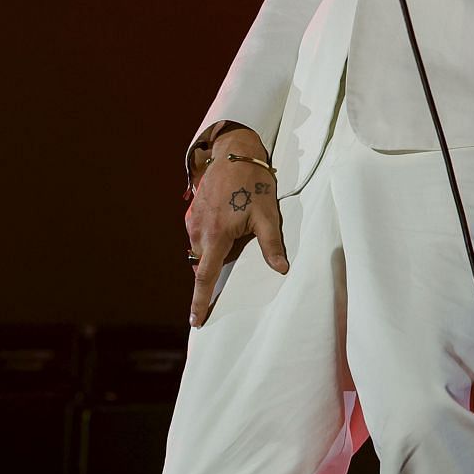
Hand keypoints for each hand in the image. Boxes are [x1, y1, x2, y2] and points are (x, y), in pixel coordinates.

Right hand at [185, 127, 288, 326]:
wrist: (234, 153)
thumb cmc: (252, 183)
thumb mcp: (267, 215)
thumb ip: (272, 245)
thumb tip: (281, 269)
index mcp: (217, 235)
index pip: (205, 276)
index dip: (200, 301)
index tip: (195, 320)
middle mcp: (199, 230)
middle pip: (204, 263)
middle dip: (217, 267)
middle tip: (237, 251)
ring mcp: (193, 220)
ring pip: (201, 249)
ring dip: (215, 250)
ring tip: (236, 232)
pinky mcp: (192, 211)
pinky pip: (199, 235)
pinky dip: (211, 238)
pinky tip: (228, 222)